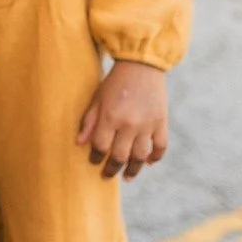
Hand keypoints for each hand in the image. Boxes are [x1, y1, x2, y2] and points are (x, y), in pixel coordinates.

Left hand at [76, 60, 168, 180]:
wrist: (142, 65)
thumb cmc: (115, 82)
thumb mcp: (97, 98)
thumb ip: (89, 121)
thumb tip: (79, 143)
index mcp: (110, 117)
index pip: (100, 147)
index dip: (96, 158)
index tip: (93, 162)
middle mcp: (129, 124)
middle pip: (120, 156)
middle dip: (112, 169)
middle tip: (107, 176)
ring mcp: (147, 124)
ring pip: (140, 156)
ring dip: (133, 170)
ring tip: (127, 177)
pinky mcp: (161, 122)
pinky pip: (160, 147)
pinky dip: (154, 157)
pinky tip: (147, 162)